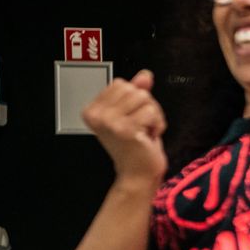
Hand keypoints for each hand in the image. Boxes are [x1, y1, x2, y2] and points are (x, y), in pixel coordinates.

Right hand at [83, 70, 166, 184]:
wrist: (138, 174)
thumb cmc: (135, 147)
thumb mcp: (133, 114)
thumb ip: (136, 92)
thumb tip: (145, 74)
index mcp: (93, 110)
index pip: (121, 84)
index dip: (134, 100)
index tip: (131, 119)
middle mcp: (97, 115)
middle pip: (134, 89)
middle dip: (146, 107)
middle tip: (140, 127)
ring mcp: (109, 122)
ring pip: (144, 98)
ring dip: (153, 116)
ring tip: (143, 132)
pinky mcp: (125, 129)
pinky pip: (152, 112)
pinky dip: (157, 124)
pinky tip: (147, 137)